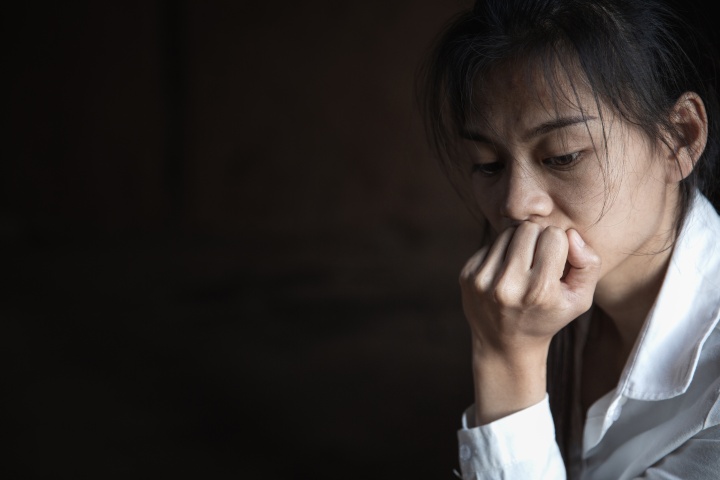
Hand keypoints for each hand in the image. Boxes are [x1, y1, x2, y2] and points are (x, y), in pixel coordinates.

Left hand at [460, 222, 600, 356]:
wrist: (504, 345)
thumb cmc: (548, 317)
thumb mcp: (580, 299)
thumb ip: (588, 264)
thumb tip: (570, 233)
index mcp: (539, 291)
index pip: (554, 235)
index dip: (559, 246)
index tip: (556, 264)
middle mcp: (508, 285)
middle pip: (528, 228)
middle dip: (537, 239)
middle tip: (538, 263)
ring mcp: (483, 280)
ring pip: (507, 232)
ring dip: (518, 244)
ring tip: (522, 268)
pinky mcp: (466, 276)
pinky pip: (490, 244)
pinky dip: (500, 254)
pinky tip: (504, 275)